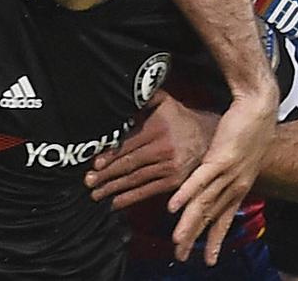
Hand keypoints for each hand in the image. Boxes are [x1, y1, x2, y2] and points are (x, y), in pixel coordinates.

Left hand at [84, 90, 217, 208]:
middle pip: (130, 164)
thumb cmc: (180, 118)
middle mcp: (164, 150)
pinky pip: (148, 191)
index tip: (95, 164)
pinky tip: (115, 203)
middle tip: (88, 181)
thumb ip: (144, 97)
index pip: (129, 144)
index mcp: (158, 129)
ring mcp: (170, 168)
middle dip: (107, 174)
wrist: (209, 136)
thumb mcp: (164, 101)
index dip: (111, 155)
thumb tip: (122, 95)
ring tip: (96, 194)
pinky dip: (130, 198)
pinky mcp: (174, 182)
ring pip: (136, 179)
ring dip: (114, 188)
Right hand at [168, 95, 274, 264]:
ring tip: (177, 240)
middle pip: (211, 216)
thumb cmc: (251, 123)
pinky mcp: (219, 157)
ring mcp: (227, 172)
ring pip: (204, 203)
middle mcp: (235, 183)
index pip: (225, 217)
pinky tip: (174, 207)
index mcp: (239, 184)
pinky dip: (186, 194)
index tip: (209, 258)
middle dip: (197, 239)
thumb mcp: (241, 152)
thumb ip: (227, 165)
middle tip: (183, 256)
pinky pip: (200, 180)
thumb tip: (215, 172)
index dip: (216, 239)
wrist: (259, 105)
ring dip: (189, 223)